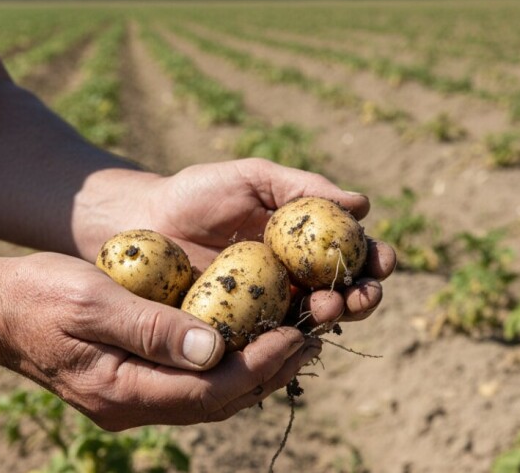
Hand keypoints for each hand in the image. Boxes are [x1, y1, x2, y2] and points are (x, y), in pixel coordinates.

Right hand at [0, 252, 321, 430]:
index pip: (209, 391)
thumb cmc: (38, 295)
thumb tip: (216, 349)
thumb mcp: (93, 301)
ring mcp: (132, 400)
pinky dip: (228, 364)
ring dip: (255, 370)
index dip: (259, 365)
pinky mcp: (133, 384)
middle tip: (313, 337)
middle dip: (270, 371)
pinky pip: (193, 385)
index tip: (298, 334)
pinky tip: (249, 339)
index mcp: (122, 391)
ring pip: (210, 398)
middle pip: (218, 402)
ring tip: (296, 339)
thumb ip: (152, 328)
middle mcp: (131, 406)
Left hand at [142, 158, 396, 326]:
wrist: (139, 222)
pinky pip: (270, 342)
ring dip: (332, 318)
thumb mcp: (252, 179)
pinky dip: (289, 341)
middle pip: (344, 295)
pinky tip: (296, 335)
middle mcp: (294, 278)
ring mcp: (268, 308)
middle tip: (358, 295)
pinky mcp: (240, 332)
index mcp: (305, 243)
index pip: (353, 255)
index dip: (375, 260)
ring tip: (325, 307)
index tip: (381, 260)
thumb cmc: (196, 193)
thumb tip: (361, 203)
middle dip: (362, 298)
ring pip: (313, 322)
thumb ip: (301, 188)